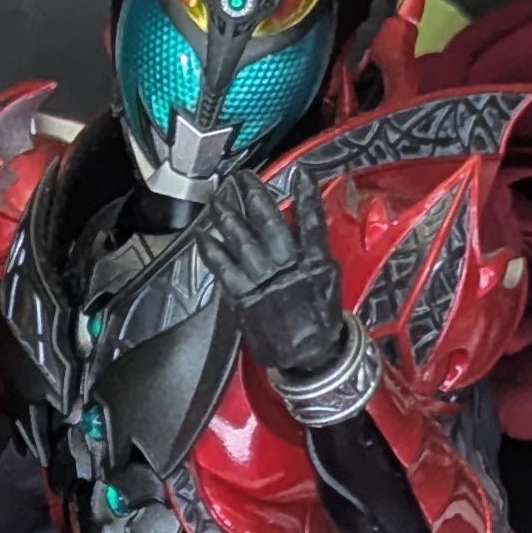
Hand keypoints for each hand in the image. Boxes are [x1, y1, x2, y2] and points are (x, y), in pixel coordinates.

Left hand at [201, 173, 351, 387]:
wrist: (309, 358)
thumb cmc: (320, 322)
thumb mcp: (328, 285)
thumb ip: (316, 257)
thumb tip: (305, 230)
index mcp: (315, 264)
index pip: (312, 224)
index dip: (307, 199)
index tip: (301, 174)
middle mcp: (290, 269)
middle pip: (270, 225)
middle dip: (256, 198)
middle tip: (243, 177)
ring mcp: (265, 283)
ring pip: (244, 242)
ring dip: (229, 217)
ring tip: (218, 198)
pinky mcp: (245, 298)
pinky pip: (225, 269)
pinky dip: (213, 251)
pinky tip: (203, 234)